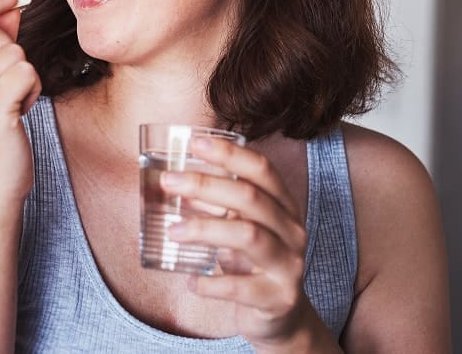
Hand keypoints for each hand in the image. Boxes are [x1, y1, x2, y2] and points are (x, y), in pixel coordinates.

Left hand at [161, 138, 333, 350]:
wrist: (282, 318)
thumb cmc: (254, 263)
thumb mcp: (242, 228)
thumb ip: (218, 206)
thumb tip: (176, 182)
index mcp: (285, 207)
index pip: (263, 170)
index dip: (230, 154)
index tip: (195, 143)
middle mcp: (293, 231)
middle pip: (251, 197)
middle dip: (205, 185)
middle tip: (168, 182)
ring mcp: (289, 265)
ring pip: (248, 235)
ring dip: (204, 230)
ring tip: (172, 232)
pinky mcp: (278, 298)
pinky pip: (241, 288)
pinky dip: (211, 284)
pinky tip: (190, 282)